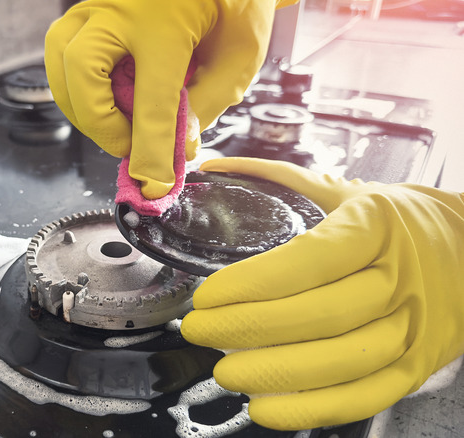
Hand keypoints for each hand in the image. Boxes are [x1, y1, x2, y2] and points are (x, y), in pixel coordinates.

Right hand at [44, 0, 279, 198]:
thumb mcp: (239, 53)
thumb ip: (207, 101)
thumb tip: (177, 146)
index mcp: (167, 20)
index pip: (150, 100)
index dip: (150, 151)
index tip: (152, 182)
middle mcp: (123, 8)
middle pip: (80, 73)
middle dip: (99, 123)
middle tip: (129, 144)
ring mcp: (100, 3)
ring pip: (59, 58)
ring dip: (78, 104)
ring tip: (116, 122)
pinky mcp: (90, 8)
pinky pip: (63, 49)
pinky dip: (77, 83)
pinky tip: (107, 96)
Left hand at [181, 157, 463, 429]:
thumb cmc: (394, 223)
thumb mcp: (345, 193)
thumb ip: (279, 180)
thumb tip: (213, 167)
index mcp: (375, 228)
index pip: (307, 261)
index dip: (251, 283)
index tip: (206, 296)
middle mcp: (397, 279)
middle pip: (318, 315)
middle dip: (246, 328)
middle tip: (198, 330)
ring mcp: (412, 327)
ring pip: (340, 361)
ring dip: (273, 373)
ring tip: (224, 370)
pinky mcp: (417, 366)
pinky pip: (364, 397)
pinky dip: (311, 409)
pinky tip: (265, 406)